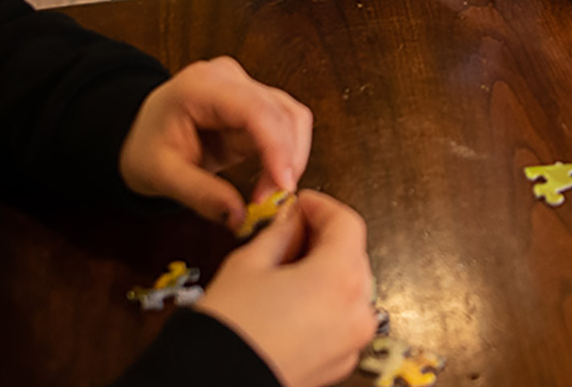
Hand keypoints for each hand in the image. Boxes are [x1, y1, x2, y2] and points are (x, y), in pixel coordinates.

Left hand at [120, 57, 314, 229]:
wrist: (137, 134)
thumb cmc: (145, 147)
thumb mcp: (162, 176)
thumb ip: (201, 196)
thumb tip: (241, 217)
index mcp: (201, 86)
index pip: (255, 109)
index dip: (277, 147)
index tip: (284, 185)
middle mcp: (229, 78)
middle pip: (282, 111)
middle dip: (286, 159)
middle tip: (273, 202)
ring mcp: (245, 87)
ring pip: (292, 116)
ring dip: (291, 157)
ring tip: (271, 193)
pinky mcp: (256, 104)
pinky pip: (286, 126)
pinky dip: (286, 156)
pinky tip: (272, 180)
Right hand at [195, 190, 378, 386]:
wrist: (214, 384)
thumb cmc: (229, 329)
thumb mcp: (248, 265)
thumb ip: (279, 234)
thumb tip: (291, 221)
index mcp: (339, 279)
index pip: (347, 224)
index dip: (323, 207)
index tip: (302, 203)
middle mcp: (356, 312)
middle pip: (353, 256)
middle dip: (324, 238)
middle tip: (291, 230)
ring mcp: (352, 342)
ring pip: (349, 289)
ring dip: (326, 270)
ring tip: (287, 267)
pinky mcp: (339, 364)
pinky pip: (341, 321)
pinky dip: (325, 304)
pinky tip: (292, 300)